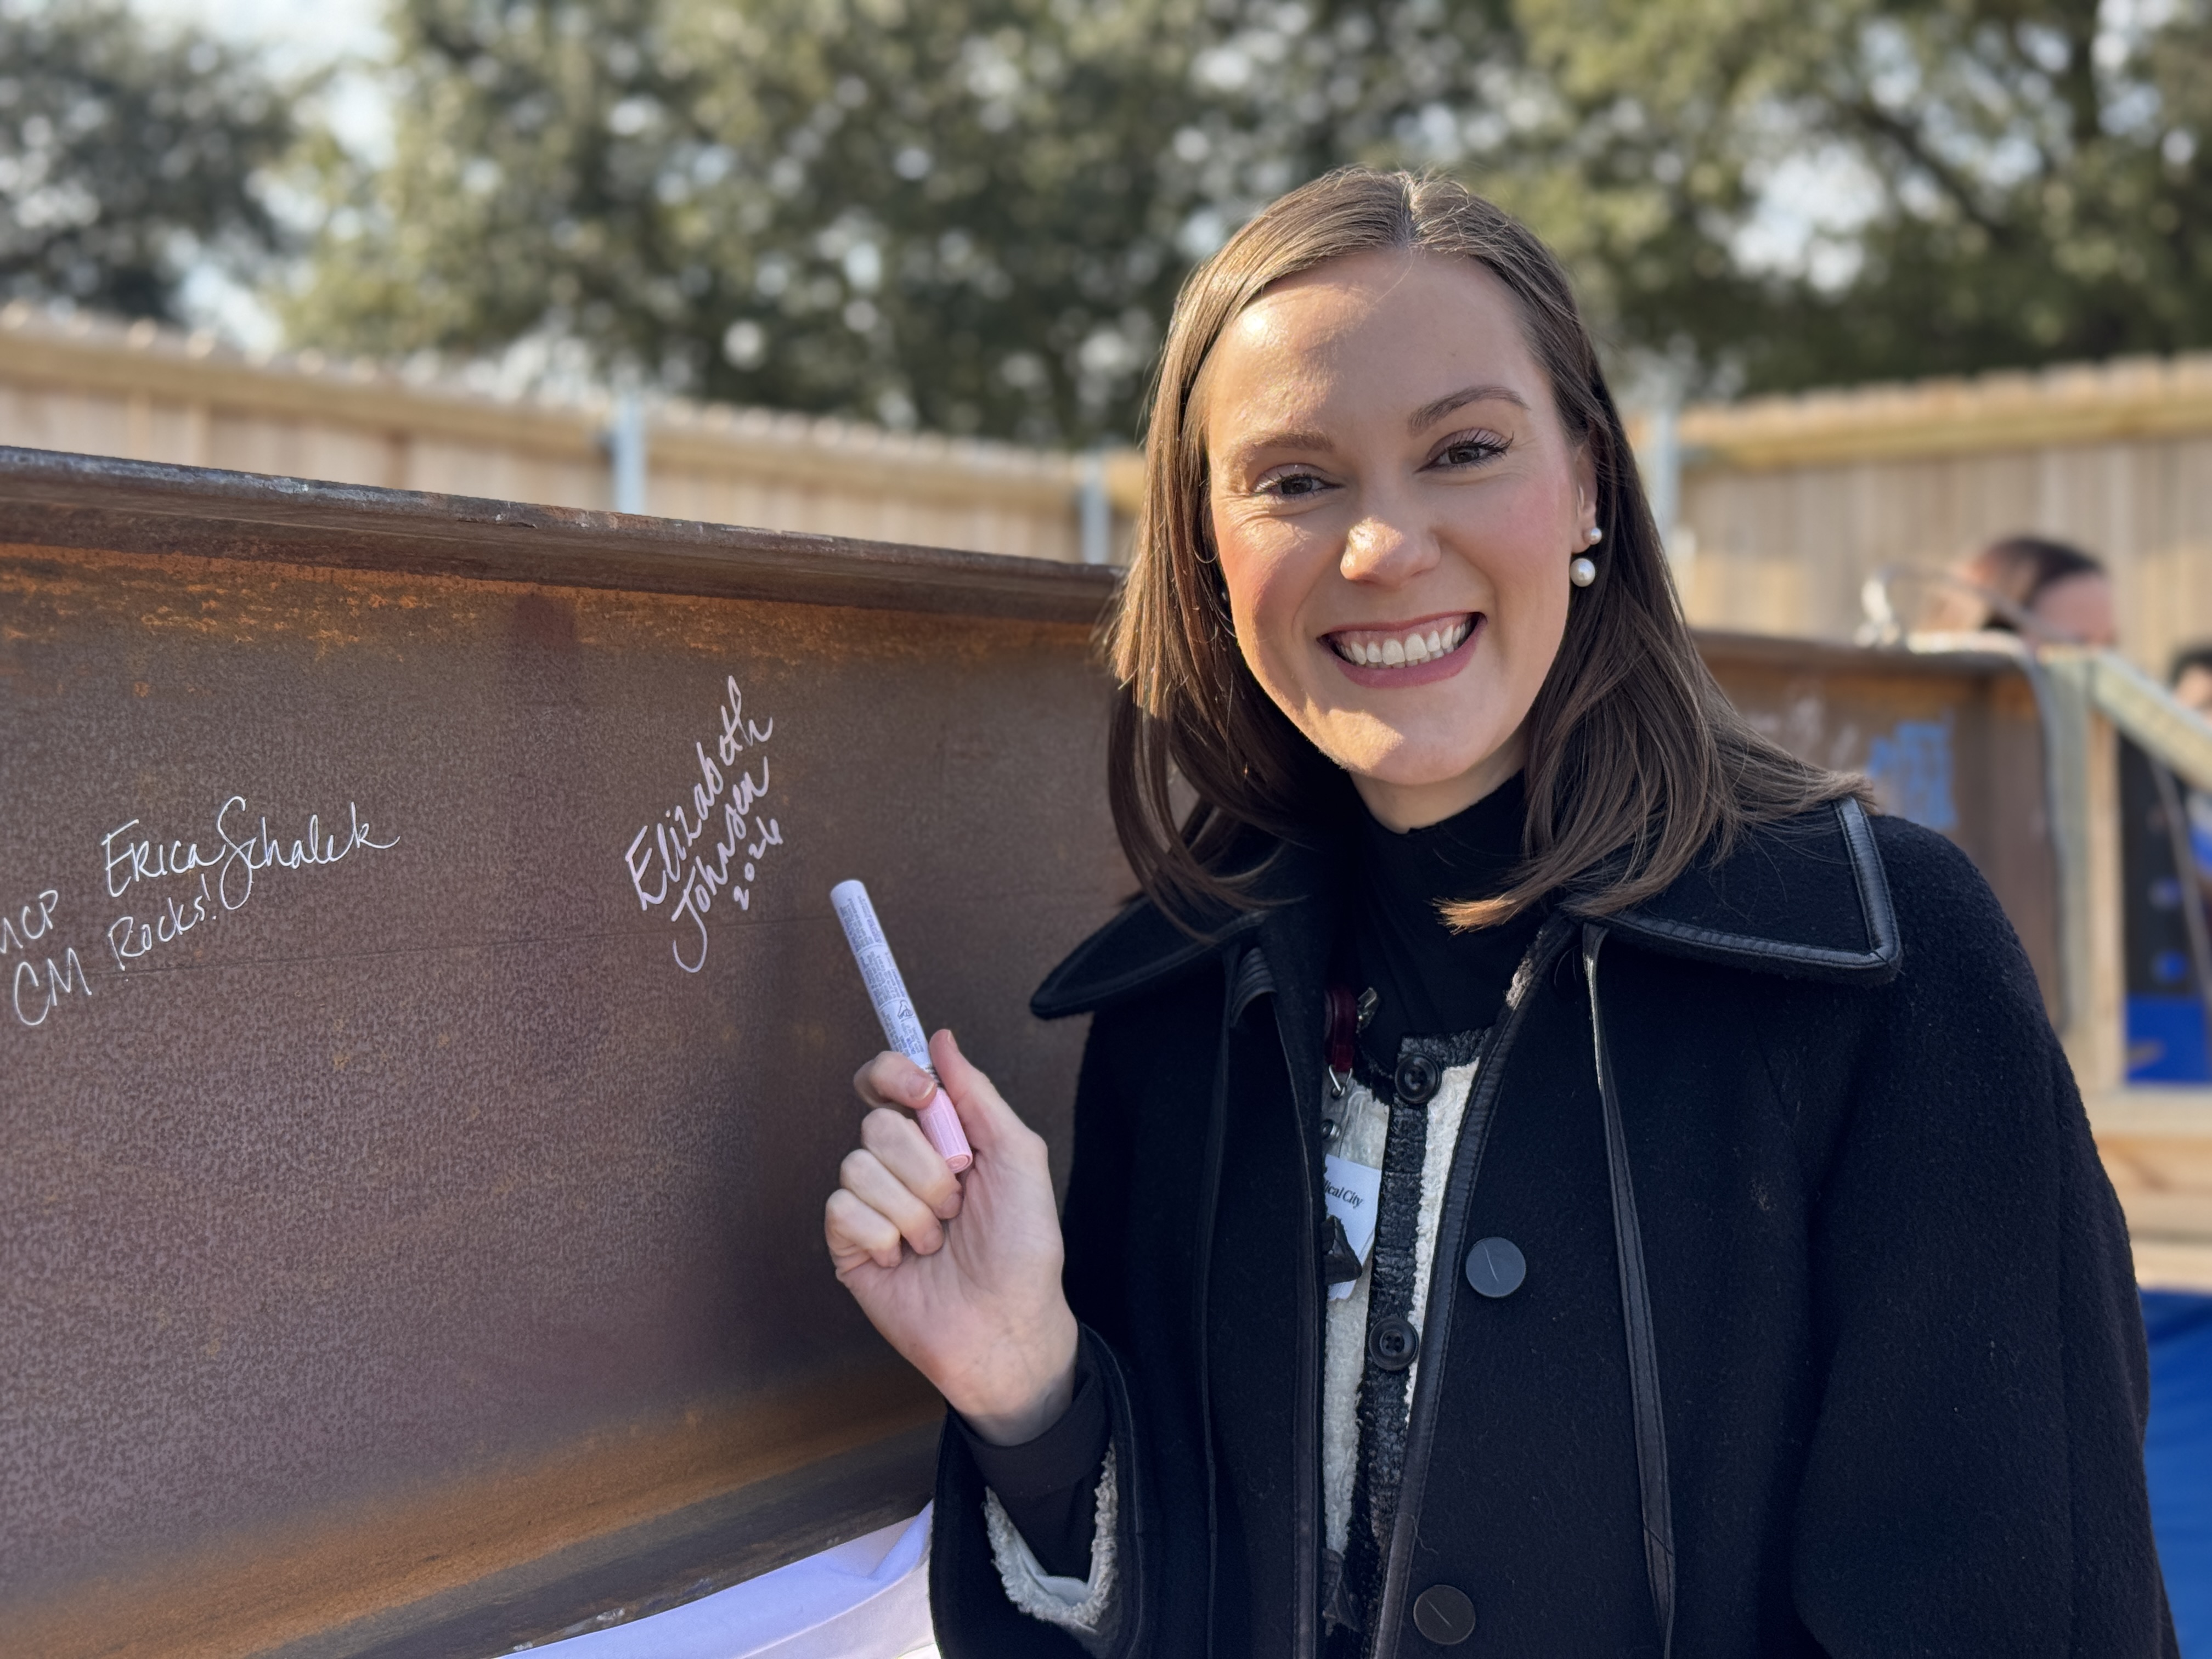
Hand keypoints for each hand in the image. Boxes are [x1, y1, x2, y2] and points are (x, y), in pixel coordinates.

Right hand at [825, 1028, 1078, 1444]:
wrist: (1008, 1325)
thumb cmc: (1023, 1248)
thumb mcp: (1018, 1158)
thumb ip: (977, 1094)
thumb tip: (940, 1038)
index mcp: (938, 1138)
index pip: (888, 1080)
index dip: (894, 1074)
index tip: (924, 1095)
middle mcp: (899, 1165)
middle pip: (876, 1123)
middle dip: (926, 1167)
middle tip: (958, 1205)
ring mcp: (871, 1205)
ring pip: (857, 1166)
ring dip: (912, 1209)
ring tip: (937, 1241)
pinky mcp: (848, 1246)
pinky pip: (842, 1210)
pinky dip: (883, 1235)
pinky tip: (906, 1260)